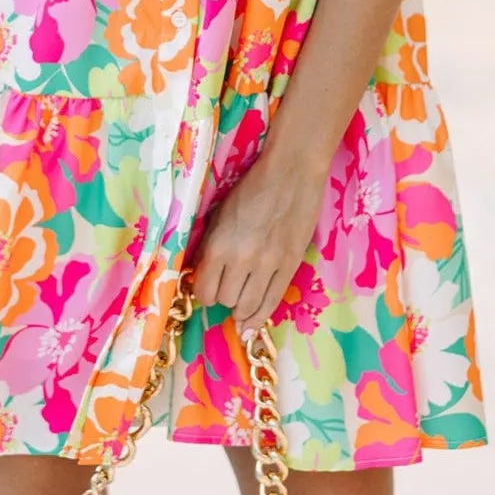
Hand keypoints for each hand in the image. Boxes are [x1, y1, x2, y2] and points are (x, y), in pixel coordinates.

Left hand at [189, 146, 326, 335]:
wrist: (291, 172)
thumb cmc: (251, 187)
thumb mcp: (219, 214)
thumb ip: (209, 245)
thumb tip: (204, 275)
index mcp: (219, 244)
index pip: (204, 291)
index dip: (203, 291)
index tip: (207, 285)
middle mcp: (242, 260)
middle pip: (225, 301)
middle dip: (223, 296)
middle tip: (227, 284)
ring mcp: (269, 265)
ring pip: (248, 307)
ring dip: (241, 307)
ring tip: (241, 300)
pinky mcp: (291, 266)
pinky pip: (272, 303)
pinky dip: (259, 316)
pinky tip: (252, 323)